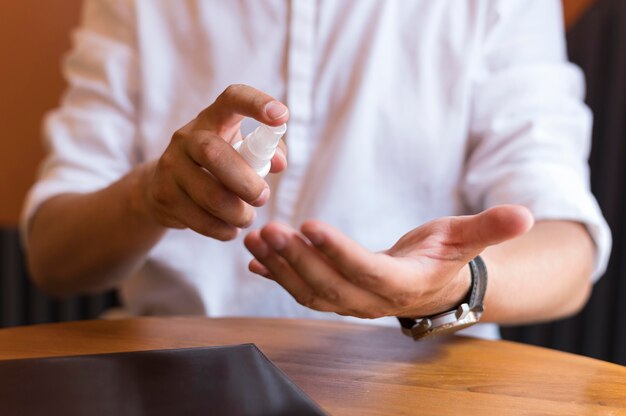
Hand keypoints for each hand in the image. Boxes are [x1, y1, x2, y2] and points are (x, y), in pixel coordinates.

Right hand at [137, 84, 288, 239]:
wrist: (163, 187)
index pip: (232, 98)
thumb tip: (279, 163)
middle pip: (213, 153)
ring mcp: (171, 166)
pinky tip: (230, 229)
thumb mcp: (241, 151)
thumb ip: (268, 152)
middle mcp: (187, 137)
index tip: (281, 116)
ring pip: (210, 195)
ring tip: (247, 217)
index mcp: (213, 118)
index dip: (257, 103)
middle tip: (263, 197)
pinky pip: (200, 220)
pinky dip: (223, 230)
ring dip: (238, 213)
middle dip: (246, 181)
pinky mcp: (164, 195)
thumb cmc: (217, 165)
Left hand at [244, 205, 533, 318]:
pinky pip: (301, 288)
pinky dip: (274, 274)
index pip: (369, 270)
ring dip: (279, 266)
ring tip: (255, 236)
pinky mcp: (335, 293)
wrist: (432, 284)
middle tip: (268, 228)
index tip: (311, 225)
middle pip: (330, 284)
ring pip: (309, 290)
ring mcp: (350, 301)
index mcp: (404, 283)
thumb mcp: (467, 237)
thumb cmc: (446, 257)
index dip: (340, 251)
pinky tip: (252, 256)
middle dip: (296, 259)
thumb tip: (525, 213)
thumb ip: (490, 228)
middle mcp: (372, 299)